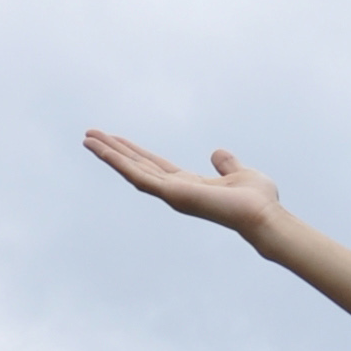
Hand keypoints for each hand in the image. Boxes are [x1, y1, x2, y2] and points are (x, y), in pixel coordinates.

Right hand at [82, 131, 282, 236]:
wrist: (264, 215)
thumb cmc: (258, 200)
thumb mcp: (240, 172)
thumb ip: (226, 164)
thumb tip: (216, 153)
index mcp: (189, 184)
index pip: (154, 165)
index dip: (134, 151)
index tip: (114, 138)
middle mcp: (176, 190)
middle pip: (138, 166)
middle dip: (114, 151)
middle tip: (89, 135)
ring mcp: (172, 194)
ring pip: (132, 171)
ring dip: (109, 155)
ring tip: (87, 138)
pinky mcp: (171, 195)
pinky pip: (139, 176)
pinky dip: (119, 163)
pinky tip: (102, 150)